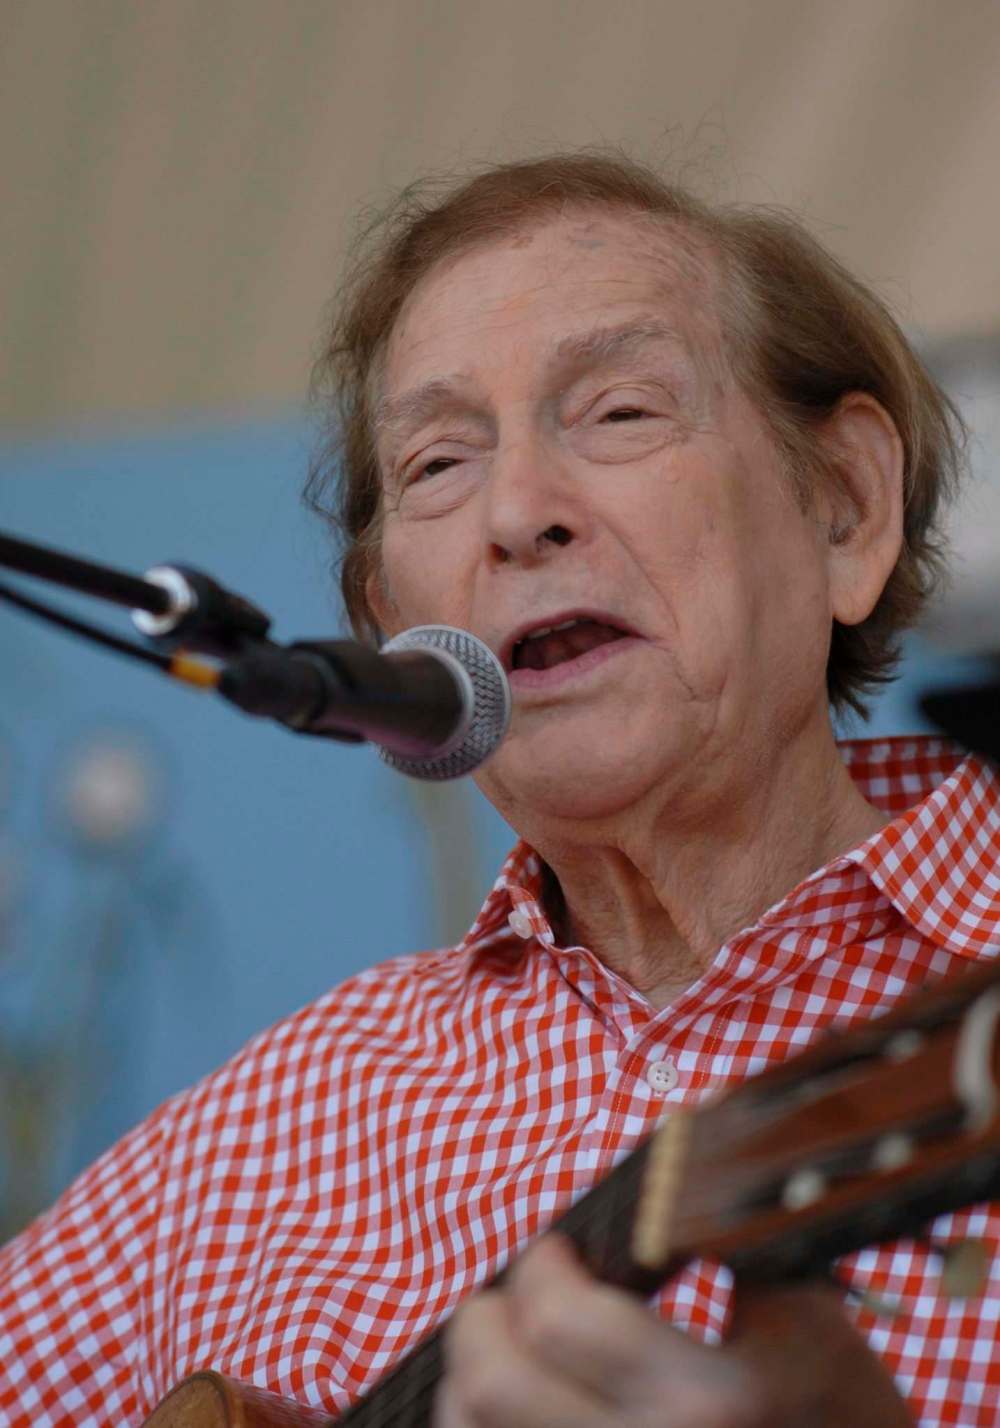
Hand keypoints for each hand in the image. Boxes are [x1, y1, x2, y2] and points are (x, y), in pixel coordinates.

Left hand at [434, 1235, 912, 1426]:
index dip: (541, 1266)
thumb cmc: (840, 1410)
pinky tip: (521, 1403)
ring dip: (471, 1380)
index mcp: (708, 1402)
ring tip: (509, 1350)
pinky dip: (483, 1426)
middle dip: (483, 1319)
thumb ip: (724, 1243)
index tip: (558, 1250)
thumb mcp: (805, 1314)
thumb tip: (656, 1170)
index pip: (560, 1319)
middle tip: (513, 1295)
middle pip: (493, 1386)